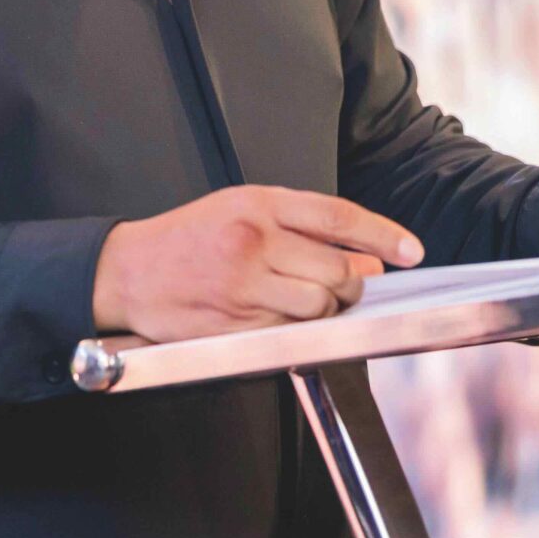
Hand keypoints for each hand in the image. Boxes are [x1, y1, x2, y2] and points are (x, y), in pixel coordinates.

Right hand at [92, 186, 424, 341]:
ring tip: (305, 301)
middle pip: (338, 271)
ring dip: (326, 310)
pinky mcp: (234, 325)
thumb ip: (301, 229)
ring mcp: (244, 287)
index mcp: (258, 205)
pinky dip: (296, 329)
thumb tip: (364, 255)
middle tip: (344, 284)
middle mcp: (254, 242)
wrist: (126, 271)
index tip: (412, 250)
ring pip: (320, 306)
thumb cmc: (187, 239)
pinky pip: (290, 333)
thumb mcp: (241, 211)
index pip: (339, 218)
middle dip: (352, 283)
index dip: (383, 235)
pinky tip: (277, 316)